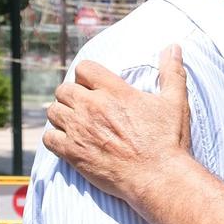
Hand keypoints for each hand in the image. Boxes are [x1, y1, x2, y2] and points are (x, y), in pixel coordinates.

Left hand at [44, 44, 192, 202]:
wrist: (158, 177)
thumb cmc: (168, 141)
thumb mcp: (175, 102)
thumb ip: (172, 72)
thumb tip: (173, 46)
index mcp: (114, 91)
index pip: (84, 69)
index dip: (87, 76)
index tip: (94, 87)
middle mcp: (93, 107)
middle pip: (64, 90)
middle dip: (71, 96)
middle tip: (83, 108)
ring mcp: (80, 130)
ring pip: (53, 112)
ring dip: (62, 116)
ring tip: (74, 124)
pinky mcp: (73, 153)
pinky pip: (49, 139)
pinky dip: (55, 139)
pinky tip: (68, 142)